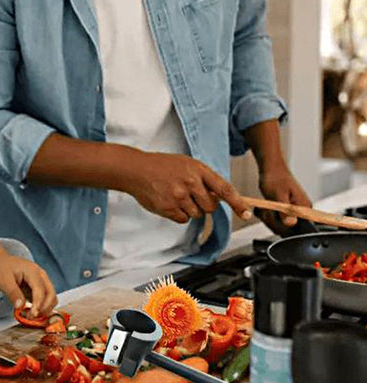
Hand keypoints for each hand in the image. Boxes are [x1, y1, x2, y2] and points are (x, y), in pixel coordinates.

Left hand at [0, 251, 57, 318]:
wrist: (0, 263)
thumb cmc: (1, 268)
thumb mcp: (4, 280)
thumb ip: (13, 293)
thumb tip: (20, 306)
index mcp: (32, 270)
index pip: (40, 290)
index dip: (38, 304)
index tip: (31, 315)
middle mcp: (40, 275)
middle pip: (51, 294)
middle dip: (44, 308)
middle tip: (31, 317)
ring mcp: (41, 281)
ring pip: (51, 298)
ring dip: (44, 309)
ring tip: (30, 315)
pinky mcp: (38, 288)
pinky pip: (46, 299)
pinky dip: (42, 308)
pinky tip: (31, 312)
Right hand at [122, 150, 251, 223]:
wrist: (136, 170)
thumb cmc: (160, 165)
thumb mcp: (185, 163)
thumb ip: (203, 178)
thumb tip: (218, 196)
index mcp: (197, 169)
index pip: (224, 188)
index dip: (238, 203)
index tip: (247, 213)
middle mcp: (190, 182)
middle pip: (211, 206)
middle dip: (204, 204)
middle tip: (190, 194)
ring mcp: (179, 196)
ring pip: (197, 214)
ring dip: (189, 208)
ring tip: (175, 195)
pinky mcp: (169, 208)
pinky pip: (183, 219)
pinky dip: (178, 214)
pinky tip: (169, 201)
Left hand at [257, 162, 311, 234]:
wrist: (271, 168)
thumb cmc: (275, 178)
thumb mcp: (278, 195)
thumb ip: (285, 211)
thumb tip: (291, 223)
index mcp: (304, 208)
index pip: (299, 229)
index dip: (283, 228)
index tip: (272, 218)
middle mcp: (303, 212)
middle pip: (289, 229)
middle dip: (273, 222)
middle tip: (265, 210)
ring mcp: (295, 212)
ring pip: (281, 226)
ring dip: (269, 219)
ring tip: (264, 209)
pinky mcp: (288, 211)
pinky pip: (278, 221)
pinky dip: (269, 217)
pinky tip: (265, 210)